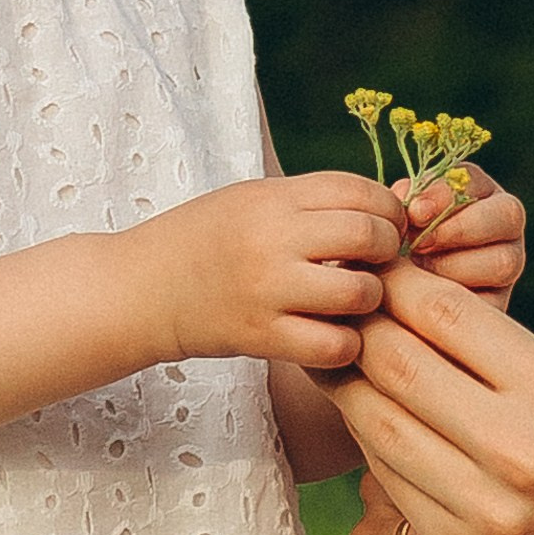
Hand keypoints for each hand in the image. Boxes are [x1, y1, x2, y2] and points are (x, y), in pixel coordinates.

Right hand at [146, 171, 405, 369]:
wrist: (139, 289)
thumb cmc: (204, 240)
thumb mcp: (253, 200)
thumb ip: (314, 202)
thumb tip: (394, 205)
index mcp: (273, 197)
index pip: (360, 189)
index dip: (388, 207)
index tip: (387, 224)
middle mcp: (272, 238)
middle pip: (369, 235)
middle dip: (388, 249)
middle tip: (378, 262)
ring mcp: (267, 290)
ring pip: (360, 292)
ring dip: (371, 298)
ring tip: (354, 299)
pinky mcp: (261, 337)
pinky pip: (334, 345)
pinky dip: (346, 344)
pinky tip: (333, 335)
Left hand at [332, 257, 533, 534]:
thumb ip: (509, 356)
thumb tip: (417, 302)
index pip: (447, 315)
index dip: (398, 282)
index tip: (381, 267)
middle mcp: (520, 448)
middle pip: (399, 362)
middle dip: (360, 325)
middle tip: (343, 305)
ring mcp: (483, 508)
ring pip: (378, 421)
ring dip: (347, 381)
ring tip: (336, 354)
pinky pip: (388, 476)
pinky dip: (369, 435)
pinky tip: (365, 413)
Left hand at [399, 170, 526, 304]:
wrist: (388, 302)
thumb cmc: (390, 252)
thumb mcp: (395, 223)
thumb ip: (406, 206)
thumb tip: (411, 203)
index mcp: (476, 192)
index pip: (472, 180)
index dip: (444, 194)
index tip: (414, 212)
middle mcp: (502, 224)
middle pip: (507, 214)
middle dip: (459, 228)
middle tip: (419, 244)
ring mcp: (508, 264)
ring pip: (503, 261)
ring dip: (455, 267)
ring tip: (418, 277)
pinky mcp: (500, 303)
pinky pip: (492, 302)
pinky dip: (459, 303)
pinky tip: (426, 303)